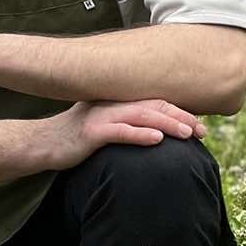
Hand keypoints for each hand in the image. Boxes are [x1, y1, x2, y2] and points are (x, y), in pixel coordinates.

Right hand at [48, 100, 205, 169]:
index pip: (156, 101)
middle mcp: (111, 103)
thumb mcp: (104, 127)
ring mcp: (101, 116)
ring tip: (188, 134)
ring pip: (142, 115)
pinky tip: (157, 139)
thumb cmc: (75, 139)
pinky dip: (140, 134)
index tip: (201, 126)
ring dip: (168, 124)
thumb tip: (156, 133)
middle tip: (203, 131)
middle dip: (182, 117)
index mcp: (117, 101)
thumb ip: (127, 124)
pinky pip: (120, 132)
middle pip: (154, 105)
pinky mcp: (90, 133)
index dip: (181, 111)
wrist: (41, 144)